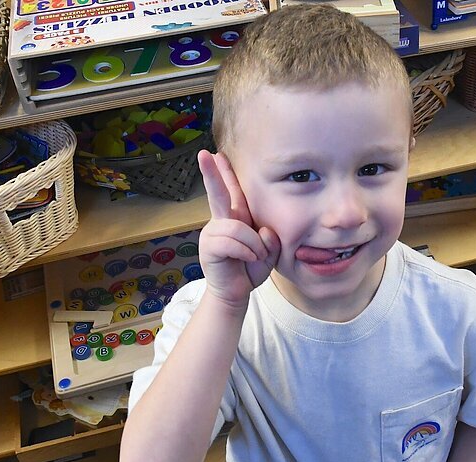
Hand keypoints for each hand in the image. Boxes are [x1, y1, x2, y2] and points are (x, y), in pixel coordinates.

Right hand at [197, 150, 279, 309]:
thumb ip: (271, 240)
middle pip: (218, 193)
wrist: (236, 292)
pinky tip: (248, 259)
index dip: (224, 172)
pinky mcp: (209, 247)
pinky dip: (246, 252)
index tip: (215, 154)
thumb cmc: (250, 268)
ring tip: (255, 257)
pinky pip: (233, 242)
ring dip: (253, 245)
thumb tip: (263, 231)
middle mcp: (221, 221)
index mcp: (235, 217)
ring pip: (238, 228)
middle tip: (204, 154)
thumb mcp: (269, 252)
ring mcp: (212, 233)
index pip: (231, 191)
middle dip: (211, 173)